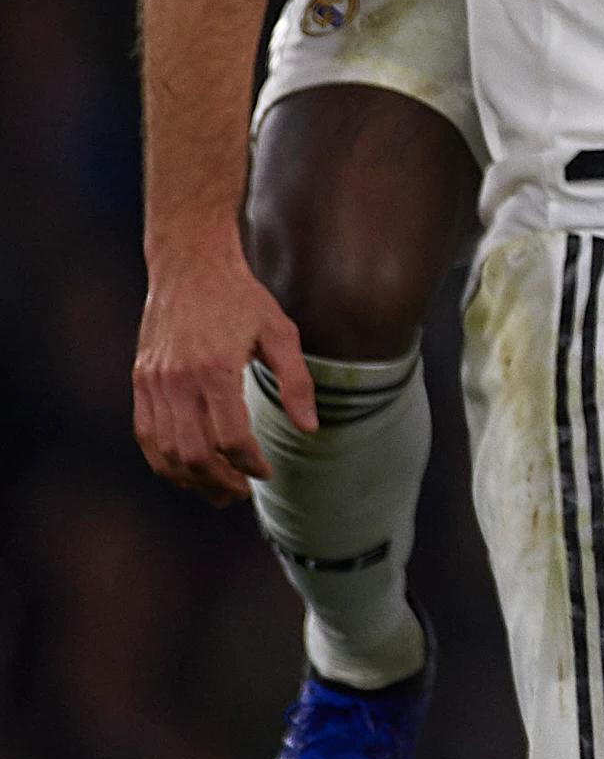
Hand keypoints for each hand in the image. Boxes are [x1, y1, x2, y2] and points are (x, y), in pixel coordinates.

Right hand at [134, 248, 309, 501]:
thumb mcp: (281, 333)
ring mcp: (153, 382)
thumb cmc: (241, 298)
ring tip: (217, 489)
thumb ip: (297, 382)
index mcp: (215, 369)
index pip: (230, 438)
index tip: (266, 471)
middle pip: (193, 453)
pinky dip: (163, 460)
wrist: (190, 267)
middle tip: (241, 491)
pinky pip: (145, 434)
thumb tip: (309, 428)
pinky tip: (187, 469)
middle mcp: (178, 380)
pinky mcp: (140, 381)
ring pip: (164, 450)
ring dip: (190, 478)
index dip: (250, 464)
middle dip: (220, 480)